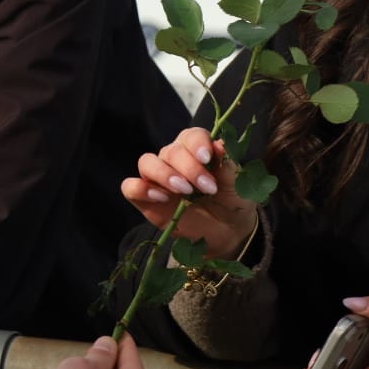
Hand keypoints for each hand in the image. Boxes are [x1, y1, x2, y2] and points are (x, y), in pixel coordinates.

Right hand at [121, 128, 256, 257]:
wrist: (227, 231)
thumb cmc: (232, 201)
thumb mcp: (237, 185)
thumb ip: (228, 164)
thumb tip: (220, 144)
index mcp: (197, 148)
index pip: (191, 136)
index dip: (197, 144)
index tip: (207, 158)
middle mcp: (174, 159)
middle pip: (170, 151)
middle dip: (188, 168)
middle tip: (207, 187)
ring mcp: (158, 178)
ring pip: (147, 162)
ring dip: (164, 174)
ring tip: (184, 191)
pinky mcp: (145, 199)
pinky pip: (130, 187)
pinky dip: (140, 188)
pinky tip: (161, 198)